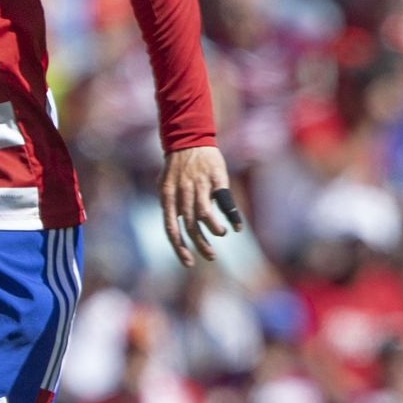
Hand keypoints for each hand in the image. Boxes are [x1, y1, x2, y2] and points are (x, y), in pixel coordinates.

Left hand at [158, 145, 238, 266]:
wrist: (189, 139)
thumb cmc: (177, 167)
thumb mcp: (166, 185)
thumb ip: (171, 205)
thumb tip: (175, 227)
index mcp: (167, 196)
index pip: (171, 228)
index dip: (179, 247)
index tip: (188, 262)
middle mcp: (182, 192)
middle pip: (190, 226)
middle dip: (200, 244)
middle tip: (210, 256)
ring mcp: (199, 186)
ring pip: (205, 214)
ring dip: (214, 229)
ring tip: (220, 233)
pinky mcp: (216, 179)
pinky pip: (225, 201)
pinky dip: (232, 216)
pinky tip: (237, 226)